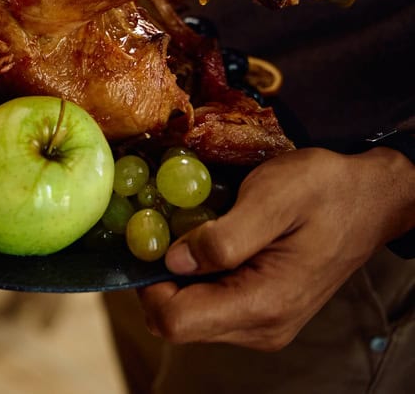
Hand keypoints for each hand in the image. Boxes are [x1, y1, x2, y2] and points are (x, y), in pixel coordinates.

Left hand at [138, 147, 414, 350]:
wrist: (369, 198)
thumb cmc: (324, 191)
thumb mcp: (273, 198)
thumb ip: (223, 237)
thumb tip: (174, 262)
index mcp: (263, 305)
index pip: (175, 321)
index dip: (148, 284)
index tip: (150, 241)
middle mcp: (261, 327)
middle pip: (177, 322)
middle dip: (159, 278)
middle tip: (166, 229)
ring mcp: (262, 324)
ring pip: (189, 315)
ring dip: (177, 276)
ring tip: (192, 230)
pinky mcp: (261, 311)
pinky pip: (209, 304)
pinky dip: (196, 276)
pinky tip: (207, 241)